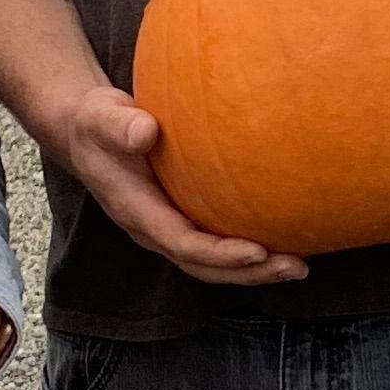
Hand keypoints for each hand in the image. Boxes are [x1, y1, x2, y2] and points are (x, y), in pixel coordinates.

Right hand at [52, 79, 306, 287]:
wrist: (89, 134)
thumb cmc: (98, 123)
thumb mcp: (101, 117)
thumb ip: (120, 125)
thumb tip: (147, 130)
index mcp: (137, 212)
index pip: (183, 244)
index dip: (220, 253)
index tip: (257, 251)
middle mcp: (154, 230)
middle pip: (205, 266)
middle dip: (249, 273)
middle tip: (294, 268)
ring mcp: (169, 229)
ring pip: (214, 263)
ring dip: (257, 270)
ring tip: (299, 266)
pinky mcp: (182, 220)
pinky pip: (218, 244)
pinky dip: (250, 251)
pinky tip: (286, 239)